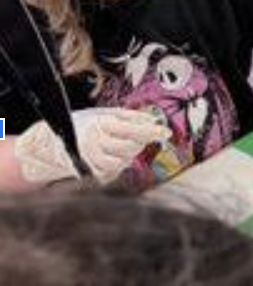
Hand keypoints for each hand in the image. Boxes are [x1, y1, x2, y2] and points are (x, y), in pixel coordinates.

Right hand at [14, 108, 162, 185]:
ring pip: (124, 161)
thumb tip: (153, 118)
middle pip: (131, 147)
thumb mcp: (104, 113)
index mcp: (100, 124)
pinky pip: (115, 171)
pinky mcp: (92, 172)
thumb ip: (129, 116)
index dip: (151, 131)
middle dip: (141, 142)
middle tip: (146, 135)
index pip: (132, 129)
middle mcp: (96, 142)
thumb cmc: (84, 124)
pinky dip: (120, 163)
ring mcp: (93, 159)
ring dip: (130, 154)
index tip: (166, 132)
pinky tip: (113, 155)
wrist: (53, 143)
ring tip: (123, 144)